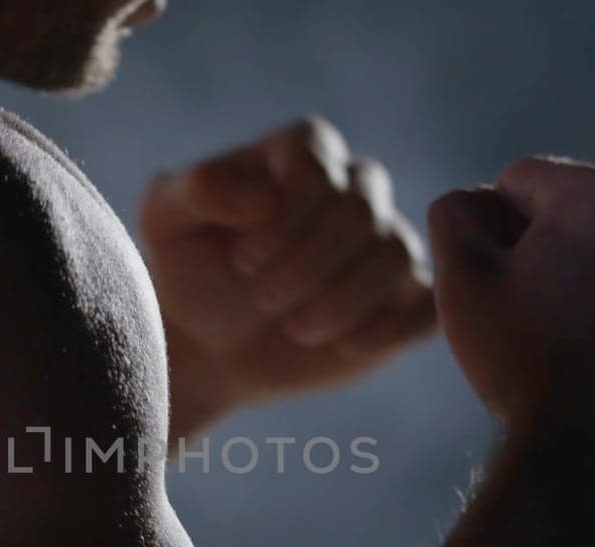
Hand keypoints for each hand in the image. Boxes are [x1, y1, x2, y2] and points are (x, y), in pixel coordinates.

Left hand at [140, 118, 434, 436]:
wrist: (210, 345)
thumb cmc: (188, 271)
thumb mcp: (165, 223)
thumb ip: (199, 190)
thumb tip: (265, 196)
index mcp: (301, 153)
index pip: (319, 161)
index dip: (286, 215)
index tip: (242, 261)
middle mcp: (353, 188)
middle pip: (361, 209)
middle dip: (308, 264)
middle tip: (262, 300)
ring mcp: (384, 242)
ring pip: (397, 254)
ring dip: (342, 299)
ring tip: (294, 328)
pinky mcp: (405, 299)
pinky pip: (429, 302)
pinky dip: (391, 326)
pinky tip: (345, 346)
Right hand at [427, 157, 594, 449]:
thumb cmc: (521, 365)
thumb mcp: (460, 281)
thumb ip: (456, 212)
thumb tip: (481, 198)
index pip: (521, 182)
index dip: (496, 235)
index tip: (503, 291)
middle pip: (584, 214)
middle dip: (556, 252)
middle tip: (538, 323)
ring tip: (578, 348)